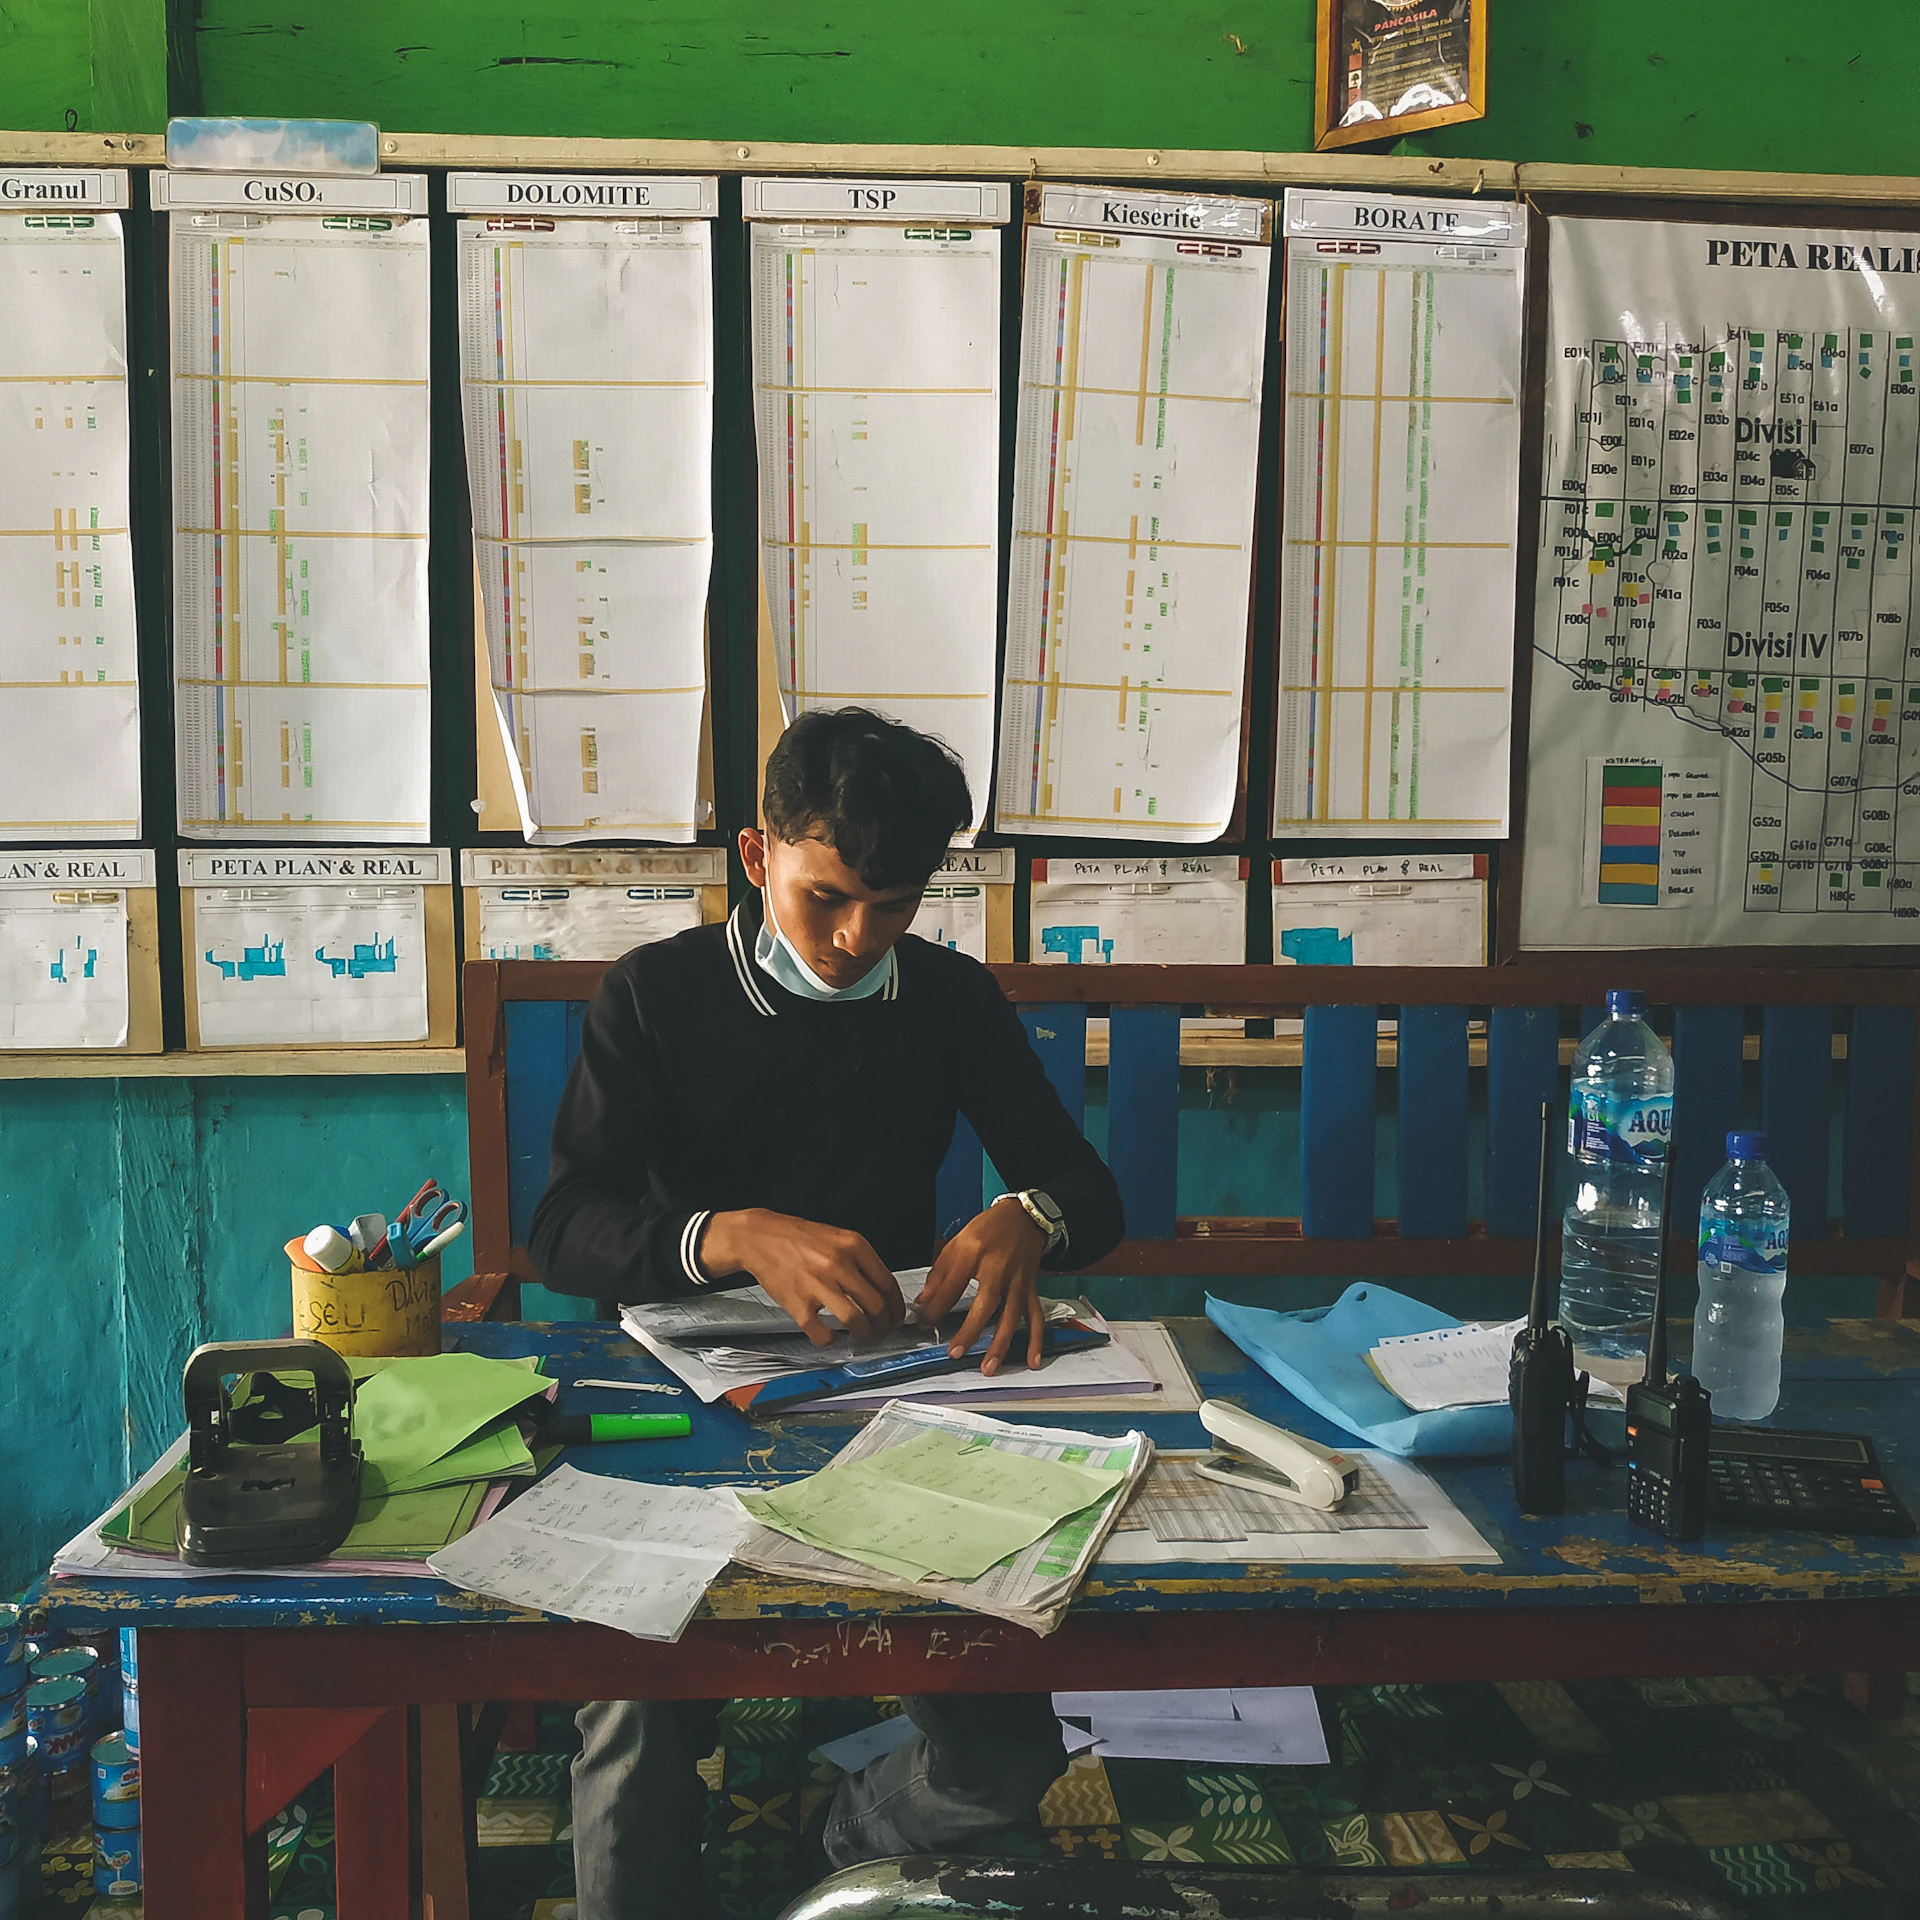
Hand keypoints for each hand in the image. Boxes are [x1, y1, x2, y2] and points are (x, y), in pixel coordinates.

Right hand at [697, 1209, 904, 1345]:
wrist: (761, 1237)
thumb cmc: (800, 1239)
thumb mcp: (838, 1237)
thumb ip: (861, 1260)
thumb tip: (883, 1292)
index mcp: (853, 1245)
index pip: (888, 1283)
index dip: (896, 1306)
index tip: (896, 1316)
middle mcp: (838, 1264)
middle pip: (876, 1306)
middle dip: (884, 1325)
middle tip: (882, 1330)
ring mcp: (817, 1285)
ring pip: (855, 1321)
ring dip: (863, 1335)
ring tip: (862, 1335)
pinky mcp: (798, 1303)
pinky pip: (822, 1333)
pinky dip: (830, 1340)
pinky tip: (830, 1335)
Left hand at [918, 1197, 1048, 1376]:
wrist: (1024, 1218)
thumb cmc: (988, 1230)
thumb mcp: (957, 1243)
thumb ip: (939, 1275)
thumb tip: (923, 1303)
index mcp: (975, 1254)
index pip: (952, 1285)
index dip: (935, 1307)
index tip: (924, 1324)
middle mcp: (999, 1269)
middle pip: (986, 1304)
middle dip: (970, 1331)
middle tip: (954, 1353)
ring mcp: (1017, 1282)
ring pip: (1012, 1316)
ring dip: (1001, 1344)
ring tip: (989, 1368)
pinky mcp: (1030, 1289)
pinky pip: (1035, 1317)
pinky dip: (1035, 1341)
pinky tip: (1033, 1361)